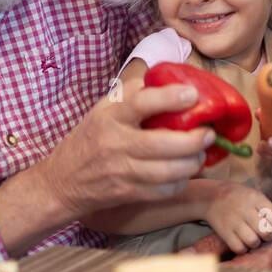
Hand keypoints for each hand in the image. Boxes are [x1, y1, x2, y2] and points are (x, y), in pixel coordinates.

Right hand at [35, 77, 213, 217]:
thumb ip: (132, 95)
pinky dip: (180, 182)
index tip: (192, 94)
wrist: (62, 181)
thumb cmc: (91, 139)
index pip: (140, 103)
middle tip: (209, 134)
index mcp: (110, 116)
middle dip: (192, 140)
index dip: (169, 98)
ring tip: (200, 154)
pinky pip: (162, 190)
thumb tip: (168, 78)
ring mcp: (121, 171)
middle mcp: (115, 143)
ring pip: (166, 171)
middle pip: (161, 144)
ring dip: (191, 163)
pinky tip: (185, 173)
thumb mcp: (103, 110)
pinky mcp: (127, 193)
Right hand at [199, 183, 271, 254]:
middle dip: (269, 236)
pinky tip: (242, 242)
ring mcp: (233, 221)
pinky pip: (239, 247)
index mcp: (256, 199)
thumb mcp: (255, 196)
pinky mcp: (224, 232)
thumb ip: (268, 210)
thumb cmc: (239, 198)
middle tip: (265, 235)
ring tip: (253, 239)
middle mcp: (245, 209)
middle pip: (266, 232)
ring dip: (256, 243)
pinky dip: (243, 248)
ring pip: (253, 242)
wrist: (211, 197)